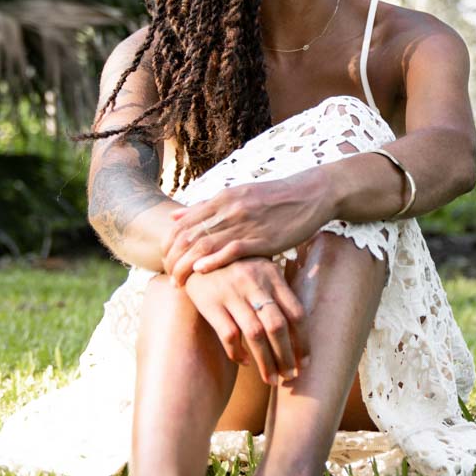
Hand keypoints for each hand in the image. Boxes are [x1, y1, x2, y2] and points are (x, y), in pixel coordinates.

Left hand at [164, 172, 331, 285]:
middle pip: (188, 236)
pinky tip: (201, 271)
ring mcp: (244, 223)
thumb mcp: (237, 194)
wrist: (311, 194)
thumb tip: (174, 215)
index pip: (182, 223)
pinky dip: (213, 261)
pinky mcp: (261, 238)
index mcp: (222, 198)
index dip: (168, 243)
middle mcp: (228, 209)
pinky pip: (231, 250)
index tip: (165, 260)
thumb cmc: (274, 197)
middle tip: (168, 276)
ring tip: (178, 282)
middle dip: (172, 259)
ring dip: (186, 266)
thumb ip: (205, 206)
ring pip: (204, 245)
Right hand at [184, 258, 310, 384]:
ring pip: (255, 334)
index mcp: (272, 275)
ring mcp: (232, 292)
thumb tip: (298, 330)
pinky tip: (245, 362)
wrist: (196, 252)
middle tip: (290, 377)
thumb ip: (278, 291)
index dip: (303, 341)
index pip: (296, 312)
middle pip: (277, 326)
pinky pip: (229, 334)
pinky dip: (238, 352)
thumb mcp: (260, 269)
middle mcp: (254, 283)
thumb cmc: (236, 266)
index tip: (305, 362)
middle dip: (286, 356)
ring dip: (266, 361)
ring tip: (271, 379)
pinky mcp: (210, 302)